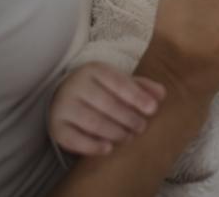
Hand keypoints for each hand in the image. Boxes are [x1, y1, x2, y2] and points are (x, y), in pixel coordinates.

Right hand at [48, 62, 166, 155]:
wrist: (63, 97)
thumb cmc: (100, 90)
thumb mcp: (119, 83)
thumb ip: (141, 87)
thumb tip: (162, 94)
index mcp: (93, 70)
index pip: (117, 82)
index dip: (136, 96)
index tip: (153, 109)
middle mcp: (76, 85)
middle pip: (106, 103)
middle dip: (128, 117)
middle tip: (141, 127)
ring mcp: (63, 106)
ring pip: (92, 122)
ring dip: (115, 132)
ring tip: (129, 137)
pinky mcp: (56, 127)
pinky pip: (74, 139)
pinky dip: (92, 146)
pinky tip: (108, 149)